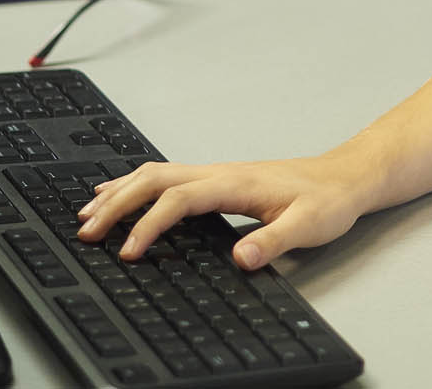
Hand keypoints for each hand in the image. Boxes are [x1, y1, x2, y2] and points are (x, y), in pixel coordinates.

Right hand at [76, 156, 371, 267]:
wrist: (344, 178)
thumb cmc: (328, 200)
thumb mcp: (308, 226)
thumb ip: (274, 241)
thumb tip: (241, 258)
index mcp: (234, 183)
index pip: (178, 201)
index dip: (148, 225)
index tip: (128, 251)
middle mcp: (219, 172)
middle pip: (154, 180)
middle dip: (116, 204)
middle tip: (86, 231)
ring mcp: (216, 173)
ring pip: (156, 174)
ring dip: (120, 191)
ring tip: (88, 212)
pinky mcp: (217, 179)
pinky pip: (166, 177)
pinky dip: (135, 184)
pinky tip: (121, 192)